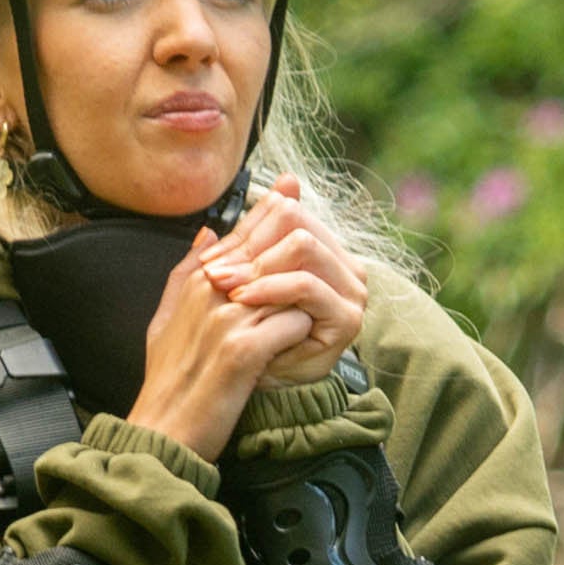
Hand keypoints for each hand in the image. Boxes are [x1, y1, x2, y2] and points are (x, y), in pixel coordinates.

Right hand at [125, 219, 322, 460]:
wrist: (161, 430)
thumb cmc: (167, 379)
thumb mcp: (166, 318)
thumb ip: (185, 273)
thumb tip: (206, 233)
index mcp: (197, 281)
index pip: (243, 229)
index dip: (273, 208)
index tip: (293, 189)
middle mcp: (211, 291)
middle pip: (271, 243)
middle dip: (301, 249)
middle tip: (321, 261)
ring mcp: (227, 320)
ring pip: (289, 282)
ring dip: (307, 297)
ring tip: (316, 312)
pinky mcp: (243, 351)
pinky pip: (293, 322)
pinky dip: (303, 331)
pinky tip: (304, 344)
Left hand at [200, 175, 367, 384]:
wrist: (258, 384)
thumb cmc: (251, 332)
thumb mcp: (250, 276)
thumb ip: (263, 229)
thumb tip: (286, 180)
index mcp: (322, 249)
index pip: (287, 211)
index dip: (246, 226)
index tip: (212, 255)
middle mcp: (344, 265)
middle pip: (296, 222)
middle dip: (250, 244)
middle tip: (213, 272)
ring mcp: (350, 290)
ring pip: (303, 248)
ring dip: (257, 265)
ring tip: (226, 286)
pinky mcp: (347, 318)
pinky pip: (306, 286)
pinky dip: (269, 288)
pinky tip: (243, 299)